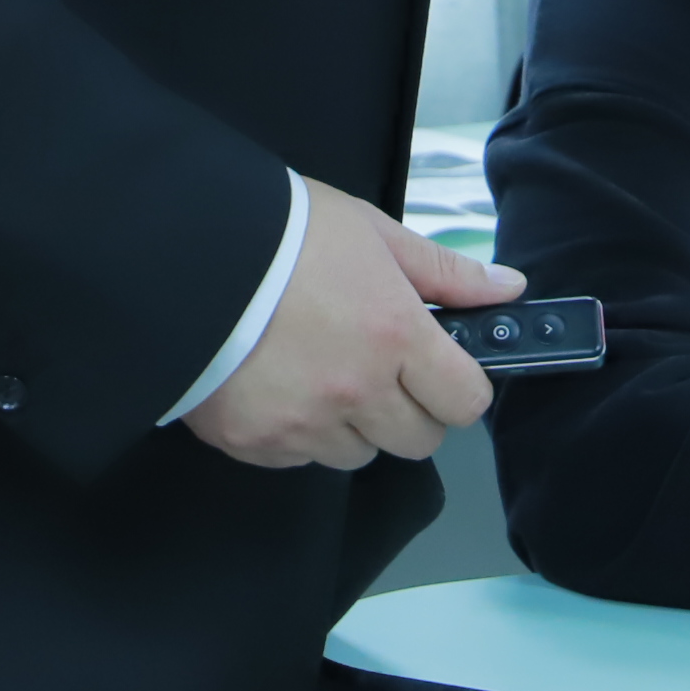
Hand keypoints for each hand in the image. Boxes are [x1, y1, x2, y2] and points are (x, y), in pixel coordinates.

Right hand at [182, 176, 521, 472]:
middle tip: (378, 367)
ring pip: (358, 455)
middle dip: (409, 411)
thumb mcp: (371, 232)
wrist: (182, 252)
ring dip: (351, 424)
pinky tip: (277, 383)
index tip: (440, 368)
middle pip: (419, 442)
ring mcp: (303, 425)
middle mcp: (357, 392)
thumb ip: (444, 271)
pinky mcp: (255, 444)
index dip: (457, 386)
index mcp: (395, 336)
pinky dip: (297, 432)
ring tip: (316, 369)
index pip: (465, 402)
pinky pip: (298, 458)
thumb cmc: (280, 233)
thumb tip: (507, 289)